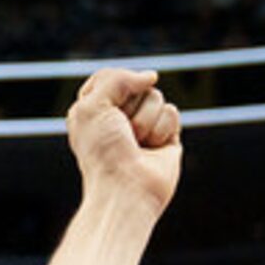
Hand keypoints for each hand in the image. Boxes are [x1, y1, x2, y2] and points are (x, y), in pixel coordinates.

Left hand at [66, 67, 181, 215]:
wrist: (125, 188)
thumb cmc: (103, 152)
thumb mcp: (92, 106)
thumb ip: (116, 78)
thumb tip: (151, 77)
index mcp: (92, 110)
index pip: (108, 77)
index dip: (111, 89)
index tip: (103, 111)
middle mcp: (117, 117)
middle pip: (136, 84)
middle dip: (130, 107)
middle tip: (121, 133)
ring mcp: (143, 126)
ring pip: (156, 97)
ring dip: (145, 121)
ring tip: (136, 143)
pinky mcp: (165, 136)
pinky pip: (172, 112)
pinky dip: (162, 129)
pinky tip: (152, 149)